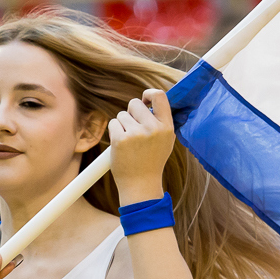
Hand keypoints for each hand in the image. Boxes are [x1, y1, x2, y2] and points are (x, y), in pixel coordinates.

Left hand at [109, 88, 174, 205]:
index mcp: (166, 127)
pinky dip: (114, 132)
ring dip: (122, 125)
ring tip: (130, 142)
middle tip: (133, 128)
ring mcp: (135, 134)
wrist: (141, 185)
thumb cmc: (152, 161)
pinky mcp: (120, 140)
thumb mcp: (166, 140)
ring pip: (121, 115)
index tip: (144, 100)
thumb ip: (160, 120)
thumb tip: (150, 99)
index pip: (160, 96)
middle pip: (134, 103)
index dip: (148, 93)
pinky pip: (113, 124)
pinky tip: (121, 146)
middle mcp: (152, 128)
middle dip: (130, 112)